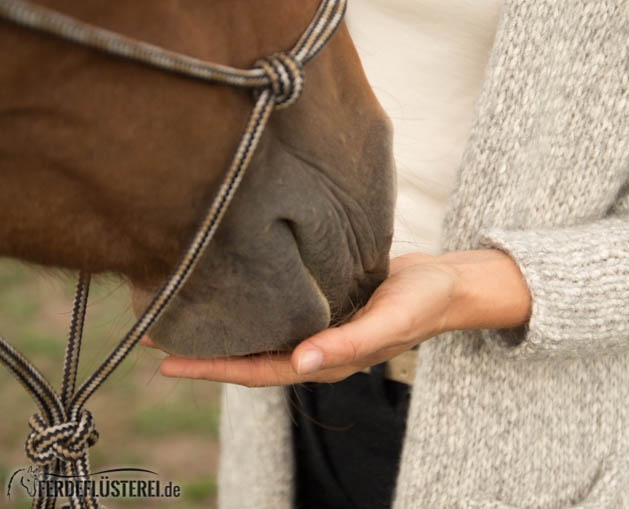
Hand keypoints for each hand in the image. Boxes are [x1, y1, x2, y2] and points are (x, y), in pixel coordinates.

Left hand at [145, 249, 530, 385]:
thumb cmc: (423, 302)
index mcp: (328, 359)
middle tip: (156, 333)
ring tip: (183, 314)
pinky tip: (233, 290)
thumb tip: (300, 362)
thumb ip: (349, 343)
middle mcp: (316, 347)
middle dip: (207, 352)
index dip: (216, 370)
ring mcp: (319, 327)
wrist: (447, 283)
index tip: (169, 363)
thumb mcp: (391, 320)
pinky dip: (252, 305)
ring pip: (263, 333)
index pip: (261, 370)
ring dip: (225, 328)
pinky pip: (279, 310)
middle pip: (252, 355)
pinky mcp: (325, 304)